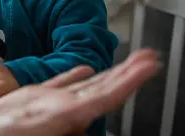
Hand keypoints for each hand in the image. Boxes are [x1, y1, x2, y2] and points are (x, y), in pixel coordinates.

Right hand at [0, 49, 161, 135]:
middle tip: (150, 57)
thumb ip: (63, 124)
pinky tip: (87, 68)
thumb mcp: (38, 128)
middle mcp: (66, 111)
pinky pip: (60, 85)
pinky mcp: (34, 101)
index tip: (150, 66)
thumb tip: (81, 122)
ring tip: (131, 60)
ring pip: (87, 86)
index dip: (130, 81)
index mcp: (68, 116)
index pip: (107, 96)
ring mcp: (52, 106)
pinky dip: (74, 75)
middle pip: (105, 90)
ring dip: (110, 72)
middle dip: (129, 73)